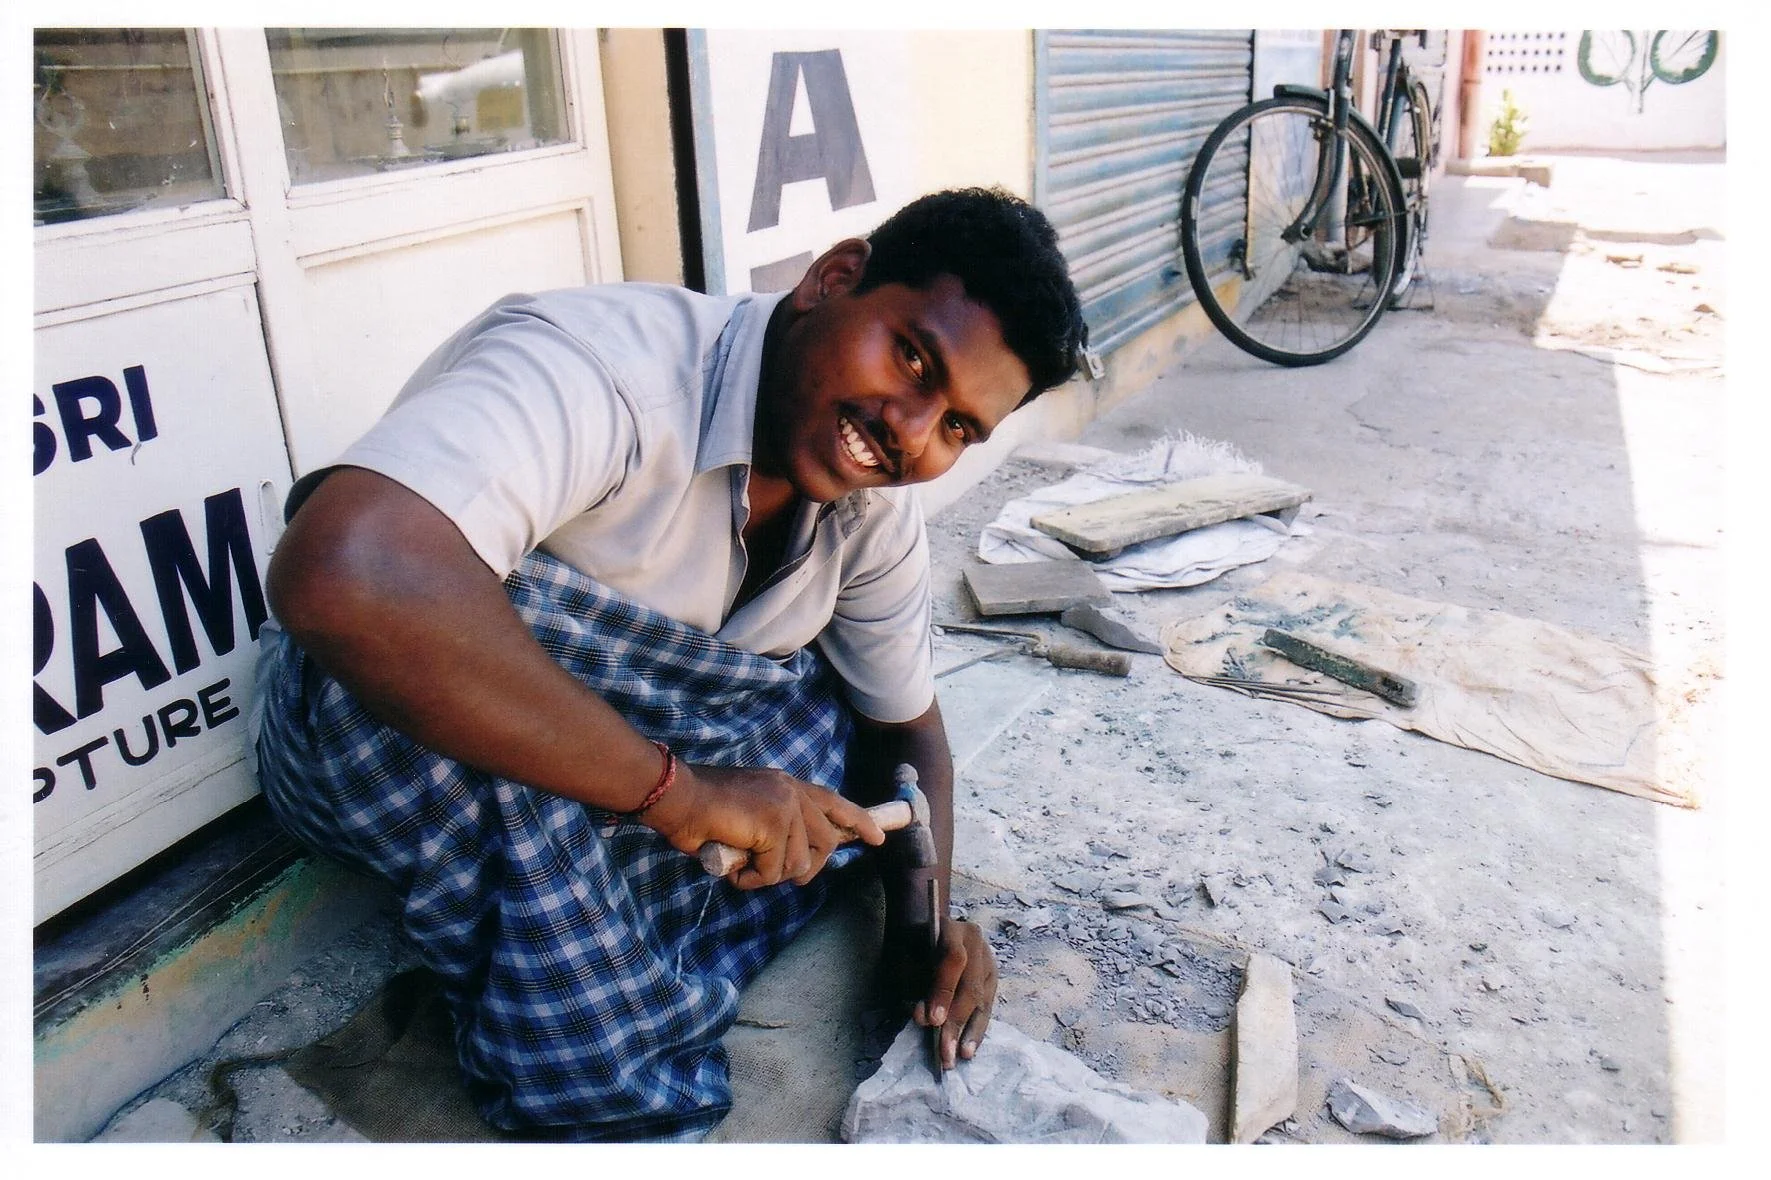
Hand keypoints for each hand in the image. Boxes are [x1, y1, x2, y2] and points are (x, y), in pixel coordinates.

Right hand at [639, 762, 884, 888]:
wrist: (678, 798)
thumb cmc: (701, 810)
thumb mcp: (748, 815)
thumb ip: (773, 830)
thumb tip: (793, 862)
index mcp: (786, 785)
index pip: (832, 802)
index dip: (856, 821)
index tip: (876, 838)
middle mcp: (791, 793)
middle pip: (825, 841)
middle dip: (808, 868)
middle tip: (783, 876)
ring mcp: (785, 808)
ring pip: (798, 863)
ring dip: (768, 875)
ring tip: (742, 866)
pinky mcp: (774, 826)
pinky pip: (773, 872)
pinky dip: (751, 880)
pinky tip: (734, 867)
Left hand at [911, 918, 996, 1068]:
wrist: (926, 924)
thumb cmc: (911, 942)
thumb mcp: (904, 953)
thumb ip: (912, 982)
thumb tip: (923, 1018)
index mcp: (953, 929)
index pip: (954, 960)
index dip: (944, 991)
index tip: (933, 1020)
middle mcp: (977, 944)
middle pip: (971, 986)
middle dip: (957, 1022)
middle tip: (945, 1051)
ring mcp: (988, 961)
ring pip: (983, 1000)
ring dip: (970, 1032)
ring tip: (959, 1056)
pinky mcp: (992, 979)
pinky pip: (987, 1007)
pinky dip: (977, 1030)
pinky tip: (968, 1049)